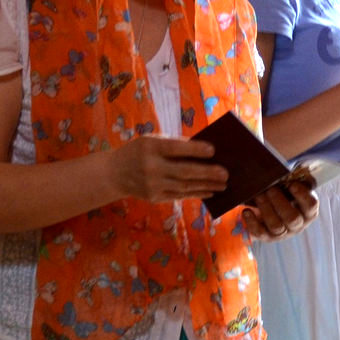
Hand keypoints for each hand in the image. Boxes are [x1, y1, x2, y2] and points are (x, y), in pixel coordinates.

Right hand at [111, 134, 228, 202]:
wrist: (114, 174)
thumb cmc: (139, 152)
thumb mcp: (151, 141)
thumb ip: (174, 144)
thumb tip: (206, 150)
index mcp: (150, 147)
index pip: (175, 148)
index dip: (195, 150)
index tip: (213, 150)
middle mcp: (150, 167)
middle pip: (183, 171)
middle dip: (207, 173)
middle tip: (226, 173)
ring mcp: (152, 185)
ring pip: (184, 186)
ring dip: (206, 185)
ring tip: (223, 184)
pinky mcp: (155, 198)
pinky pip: (179, 196)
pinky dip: (196, 193)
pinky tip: (209, 191)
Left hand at [241, 180, 318, 241]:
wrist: (270, 209)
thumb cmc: (283, 194)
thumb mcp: (290, 187)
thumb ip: (290, 179)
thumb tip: (282, 169)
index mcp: (308, 211)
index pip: (311, 205)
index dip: (302, 195)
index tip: (291, 184)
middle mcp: (298, 224)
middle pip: (292, 218)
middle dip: (279, 202)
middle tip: (270, 189)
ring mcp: (283, 233)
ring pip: (276, 226)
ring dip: (266, 209)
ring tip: (258, 196)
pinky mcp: (268, 237)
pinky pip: (260, 233)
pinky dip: (252, 222)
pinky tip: (246, 211)